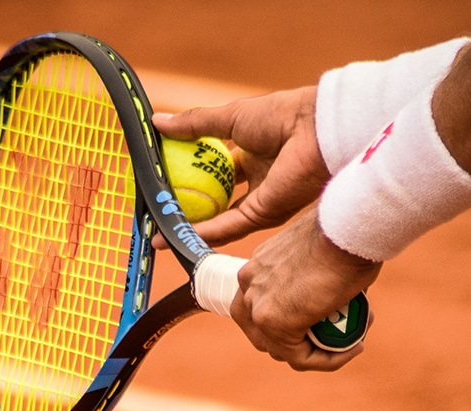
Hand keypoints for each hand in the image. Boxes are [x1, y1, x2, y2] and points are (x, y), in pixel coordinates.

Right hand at [153, 87, 329, 247]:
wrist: (314, 131)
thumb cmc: (280, 116)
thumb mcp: (229, 117)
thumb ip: (194, 124)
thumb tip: (157, 123)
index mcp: (251, 154)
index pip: (213, 170)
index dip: (188, 175)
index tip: (161, 179)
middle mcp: (256, 180)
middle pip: (215, 199)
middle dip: (186, 207)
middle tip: (157, 211)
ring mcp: (260, 200)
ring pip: (218, 219)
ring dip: (189, 226)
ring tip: (158, 233)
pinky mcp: (263, 215)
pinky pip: (227, 227)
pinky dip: (201, 232)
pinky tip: (176, 235)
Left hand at [232, 208, 381, 371]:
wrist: (346, 226)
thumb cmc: (345, 232)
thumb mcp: (321, 253)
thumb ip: (314, 276)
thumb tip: (332, 295)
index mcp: (257, 266)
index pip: (261, 308)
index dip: (291, 323)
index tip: (326, 321)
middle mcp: (249, 285)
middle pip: (263, 333)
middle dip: (299, 342)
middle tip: (336, 337)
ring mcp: (257, 305)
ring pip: (282, 350)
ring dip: (319, 353)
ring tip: (353, 340)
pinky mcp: (273, 322)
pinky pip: (301, 357)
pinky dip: (328, 360)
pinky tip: (354, 347)